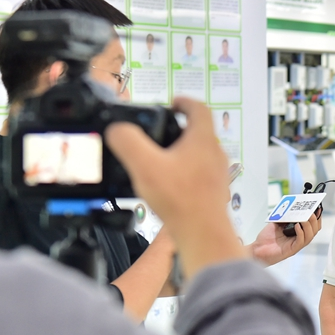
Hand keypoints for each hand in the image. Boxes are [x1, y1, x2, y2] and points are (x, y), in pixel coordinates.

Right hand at [106, 97, 248, 278]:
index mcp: (203, 139)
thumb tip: (116, 129)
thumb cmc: (179, 199)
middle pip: (200, 131)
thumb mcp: (144, 165)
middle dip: (179, 128)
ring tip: (160, 158)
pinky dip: (185, 171)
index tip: (171, 103)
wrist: (203, 233)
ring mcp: (217, 173)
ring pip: (200, 153)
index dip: (183, 101)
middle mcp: (215, 153)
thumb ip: (127, 141)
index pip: (198, 108)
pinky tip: (169, 183)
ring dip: (182, 151)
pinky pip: (200, 173)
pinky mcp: (214, 191)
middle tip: (160, 131)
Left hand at [250, 212, 320, 265]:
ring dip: (309, 225)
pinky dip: (301, 232)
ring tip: (306, 216)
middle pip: (314, 230)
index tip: (317, 208)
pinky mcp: (291, 250)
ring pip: (310, 235)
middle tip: (311, 211)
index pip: (312, 225)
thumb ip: (286, 216)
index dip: (316, 217)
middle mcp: (299, 239)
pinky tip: (297, 225)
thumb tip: (293, 207)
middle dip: (315, 219)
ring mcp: (296, 245)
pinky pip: (301, 241)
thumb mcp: (277, 222)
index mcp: (298, 232)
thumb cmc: (267, 238)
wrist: (257, 249)